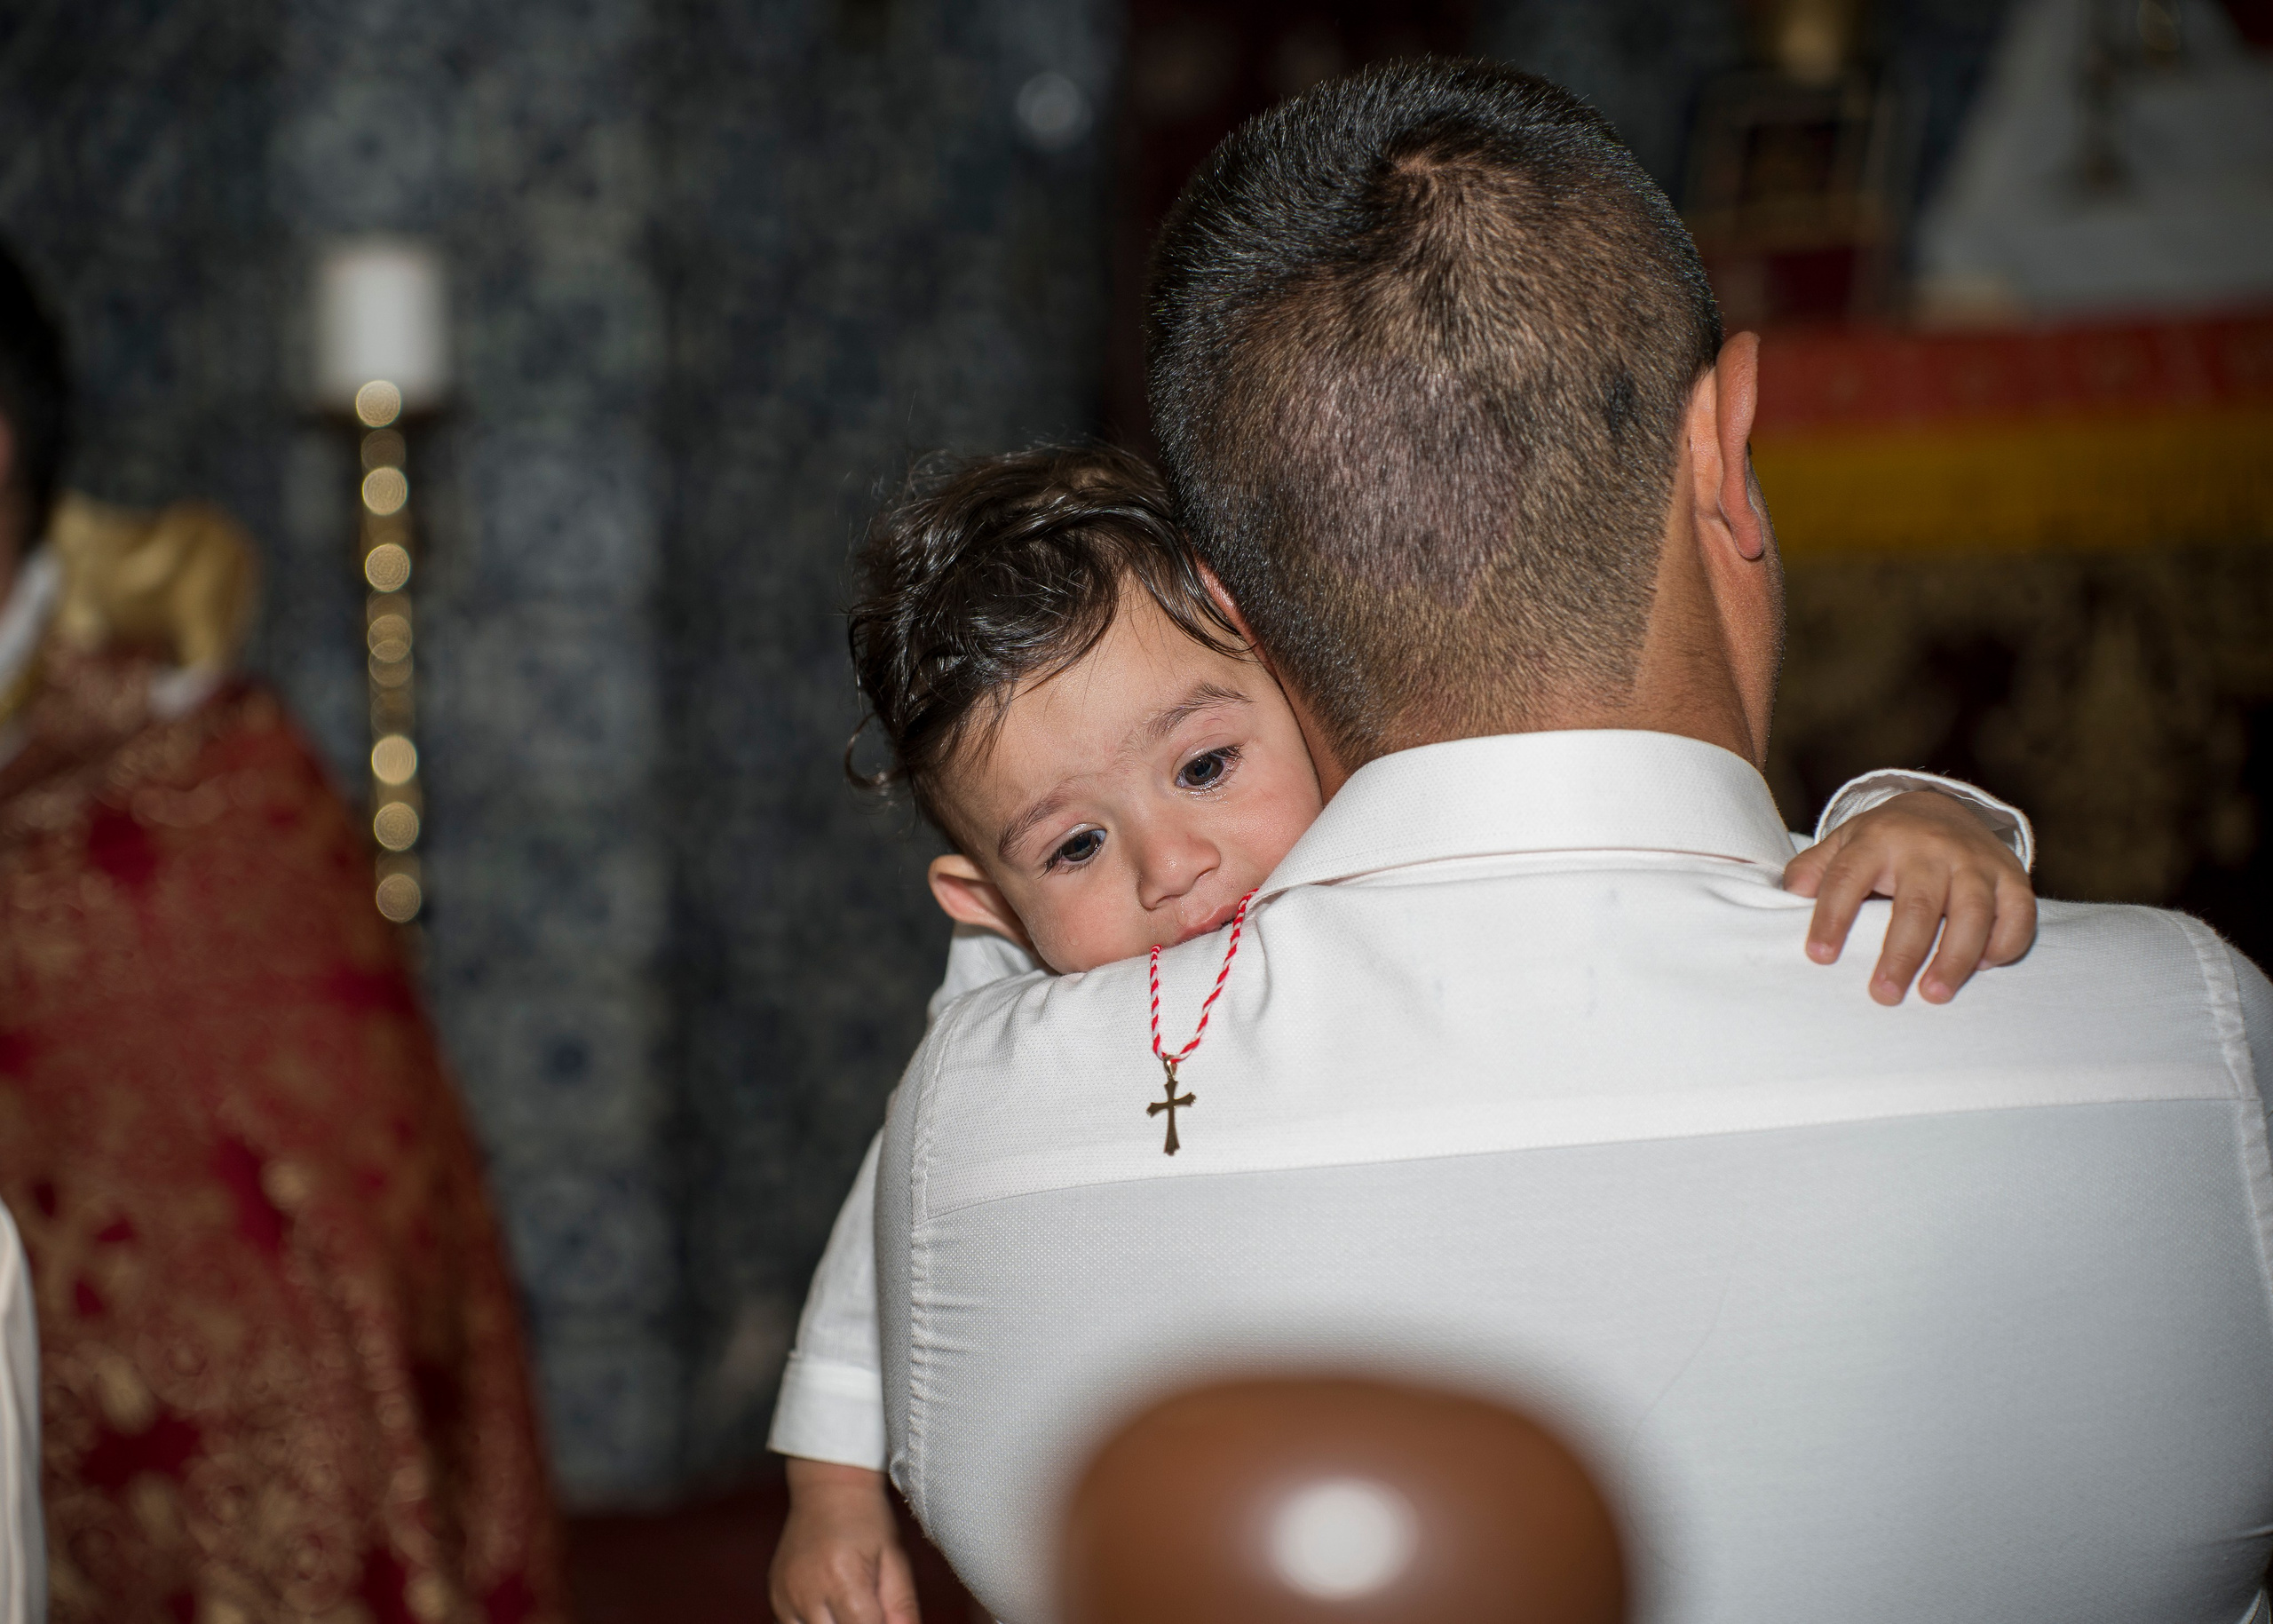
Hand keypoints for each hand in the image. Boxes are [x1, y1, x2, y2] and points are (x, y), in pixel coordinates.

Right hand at [771, 1458, 921, 1623]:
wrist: (828, 1488)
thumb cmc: (867, 1521)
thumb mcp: (895, 1559)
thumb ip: (901, 1608)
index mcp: (842, 1578)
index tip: (883, 1612)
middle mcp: (807, 1591)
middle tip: (868, 1605)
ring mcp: (785, 1595)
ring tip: (847, 1603)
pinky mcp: (775, 1596)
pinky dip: (814, 1623)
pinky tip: (829, 1606)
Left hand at [1784, 790, 2036, 1005]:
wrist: (1943, 805)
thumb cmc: (1885, 839)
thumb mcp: (1844, 842)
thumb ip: (1815, 867)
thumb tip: (1791, 892)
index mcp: (1878, 839)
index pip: (1849, 879)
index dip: (1832, 917)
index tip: (1820, 956)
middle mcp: (1930, 848)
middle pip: (1918, 904)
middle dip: (1901, 953)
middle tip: (1884, 994)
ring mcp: (1975, 861)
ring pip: (1973, 911)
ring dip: (1955, 957)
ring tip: (1933, 994)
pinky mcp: (2011, 875)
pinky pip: (2018, 913)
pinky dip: (2005, 943)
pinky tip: (1983, 967)